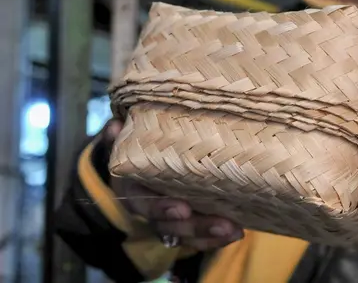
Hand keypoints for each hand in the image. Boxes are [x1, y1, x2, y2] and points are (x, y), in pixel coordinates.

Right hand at [103, 119, 244, 250]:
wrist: (134, 167)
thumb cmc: (135, 150)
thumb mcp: (124, 143)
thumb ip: (119, 137)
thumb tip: (114, 126)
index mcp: (133, 189)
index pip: (144, 203)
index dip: (161, 208)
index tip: (182, 208)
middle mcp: (151, 210)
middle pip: (171, 224)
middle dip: (197, 226)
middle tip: (223, 224)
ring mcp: (169, 219)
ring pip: (187, 234)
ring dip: (210, 235)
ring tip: (235, 231)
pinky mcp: (187, 221)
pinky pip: (199, 237)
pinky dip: (216, 239)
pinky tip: (237, 233)